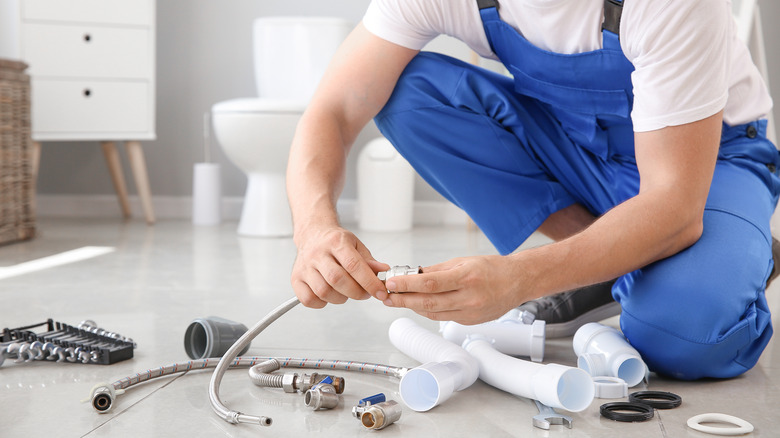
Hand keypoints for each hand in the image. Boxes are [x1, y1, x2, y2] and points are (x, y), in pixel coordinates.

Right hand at [291, 225, 389, 307]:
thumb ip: (369, 261)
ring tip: (347, 292)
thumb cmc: (335, 241)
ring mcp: (304, 266)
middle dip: (356, 292)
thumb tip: (383, 271)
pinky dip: (322, 302)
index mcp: (336, 242)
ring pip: (323, 291)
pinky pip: (308, 299)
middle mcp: (317, 253)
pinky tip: (330, 294)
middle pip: (337, 279)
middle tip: (365, 293)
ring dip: (340, 298)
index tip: (380, 292)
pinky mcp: (296, 278)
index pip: (354, 265)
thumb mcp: (356, 245)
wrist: (312, 234)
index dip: (369, 282)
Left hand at [381, 255, 523, 324]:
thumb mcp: (463, 261)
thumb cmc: (493, 268)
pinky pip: (444, 317)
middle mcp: (469, 297)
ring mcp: (470, 312)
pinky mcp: (471, 322)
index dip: (408, 285)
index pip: (430, 284)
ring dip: (413, 307)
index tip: (393, 283)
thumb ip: (437, 270)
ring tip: (398, 301)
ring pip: (434, 313)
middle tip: (388, 297)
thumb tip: (414, 274)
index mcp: (466, 278)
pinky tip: (419, 305)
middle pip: (428, 302)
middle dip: (404, 300)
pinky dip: (429, 311)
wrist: (518, 281)